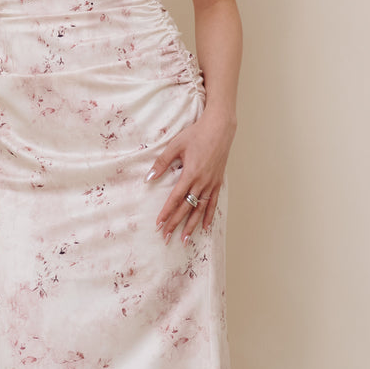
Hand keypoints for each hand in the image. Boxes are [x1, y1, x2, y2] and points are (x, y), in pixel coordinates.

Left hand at [148, 113, 234, 244]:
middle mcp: (202, 182)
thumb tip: (148, 178)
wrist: (220, 128)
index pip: (175, 198)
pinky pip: (213, 203)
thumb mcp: (175, 146)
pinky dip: (208, 215)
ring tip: (185, 240)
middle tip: (166, 237)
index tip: (159, 224)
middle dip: (175, 224)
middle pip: (186, 208)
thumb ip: (162, 163)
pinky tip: (204, 226)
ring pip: (200, 209)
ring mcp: (211, 183)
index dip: (166, 212)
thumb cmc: (196, 134)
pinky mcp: (218, 182)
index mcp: (190, 174)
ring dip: (191, 225)